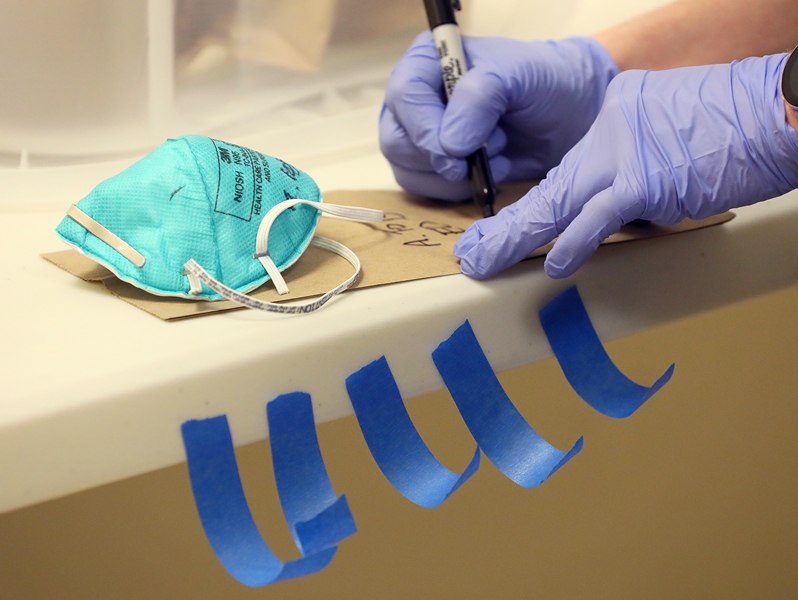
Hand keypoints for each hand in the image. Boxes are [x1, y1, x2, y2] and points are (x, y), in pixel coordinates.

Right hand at [379, 32, 618, 199]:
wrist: (566, 116)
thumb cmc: (543, 84)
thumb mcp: (520, 74)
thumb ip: (481, 96)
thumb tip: (449, 144)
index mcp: (428, 61)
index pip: (405, 97)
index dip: (426, 128)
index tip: (460, 149)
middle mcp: (413, 99)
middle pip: (397, 140)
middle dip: (443, 157)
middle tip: (486, 152)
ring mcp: (417, 136)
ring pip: (407, 170)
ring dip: (454, 174)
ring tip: (495, 152)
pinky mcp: (428, 168)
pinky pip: (423, 191)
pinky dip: (457, 191)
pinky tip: (489, 173)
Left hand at [455, 53, 797, 278]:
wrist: (773, 108)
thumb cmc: (734, 124)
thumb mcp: (672, 129)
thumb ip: (640, 161)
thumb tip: (627, 202)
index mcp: (611, 123)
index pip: (565, 171)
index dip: (533, 206)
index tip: (505, 229)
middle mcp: (607, 134)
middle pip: (545, 186)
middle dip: (505, 225)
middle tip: (472, 251)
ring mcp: (622, 156)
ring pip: (554, 202)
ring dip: (515, 237)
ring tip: (483, 260)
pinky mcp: (643, 180)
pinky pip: (598, 217)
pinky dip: (575, 243)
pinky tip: (556, 266)